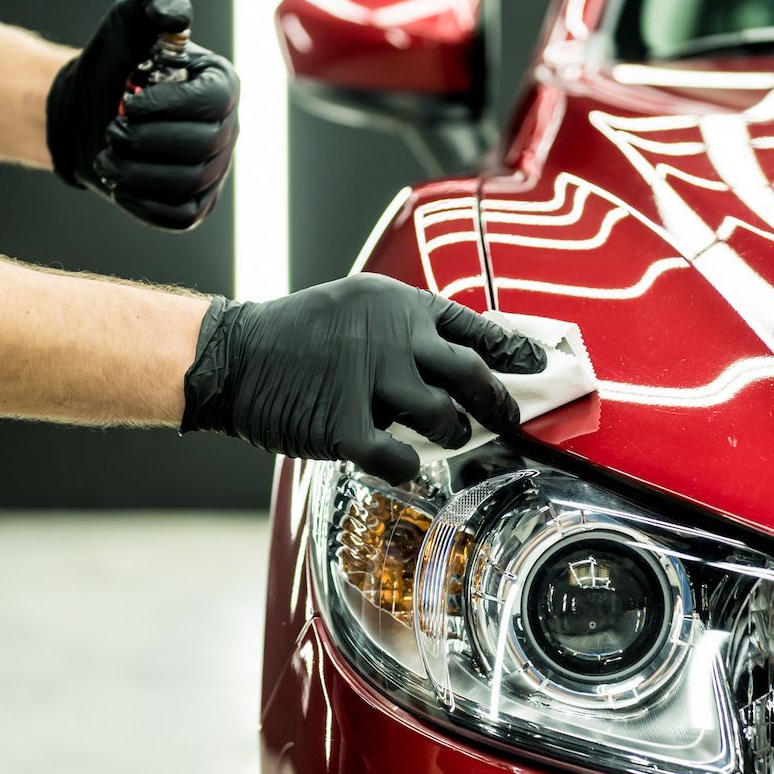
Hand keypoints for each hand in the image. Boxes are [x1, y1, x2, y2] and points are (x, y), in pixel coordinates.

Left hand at [45, 0, 239, 229]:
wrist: (86, 109)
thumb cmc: (112, 63)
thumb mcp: (129, 19)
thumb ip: (156, 2)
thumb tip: (178, 18)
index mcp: (221, 84)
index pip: (213, 103)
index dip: (167, 108)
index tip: (129, 102)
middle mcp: (227, 128)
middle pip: (202, 148)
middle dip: (145, 141)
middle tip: (112, 130)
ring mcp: (215, 170)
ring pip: (188, 184)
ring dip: (137, 172)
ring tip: (108, 156)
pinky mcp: (195, 204)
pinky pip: (180, 216)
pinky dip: (144, 203)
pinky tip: (120, 185)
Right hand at [179, 275, 548, 482]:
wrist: (235, 357)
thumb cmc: (295, 337)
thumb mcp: (356, 308)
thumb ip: (404, 330)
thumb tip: (456, 362)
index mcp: (397, 304)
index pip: (472, 326)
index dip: (511, 350)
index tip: (538, 365)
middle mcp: (391, 336)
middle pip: (470, 374)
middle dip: (498, 402)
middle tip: (509, 418)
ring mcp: (370, 380)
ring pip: (442, 417)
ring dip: (454, 434)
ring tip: (450, 438)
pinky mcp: (345, 424)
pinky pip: (398, 457)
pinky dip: (409, 468)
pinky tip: (406, 466)